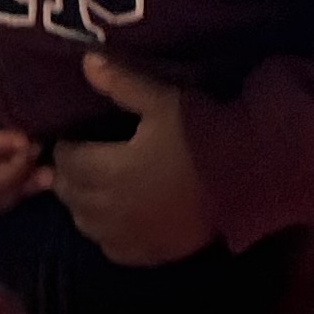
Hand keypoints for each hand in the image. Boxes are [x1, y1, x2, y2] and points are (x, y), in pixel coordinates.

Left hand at [51, 54, 217, 267]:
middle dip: (69, 177)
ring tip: (94, 189)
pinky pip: (112, 249)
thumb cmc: (203, 135)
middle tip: (79, 161)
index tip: (73, 138)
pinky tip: (118, 220)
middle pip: (71, 194)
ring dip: (83, 206)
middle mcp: (111, 208)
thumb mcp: (162, 100)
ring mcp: (130, 235)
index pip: (66, 161)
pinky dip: (106, 234)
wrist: (248, 178)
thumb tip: (86, 61)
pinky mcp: (151, 252)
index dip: (65, 148)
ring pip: (86, 224)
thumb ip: (122, 84)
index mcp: (108, 169)